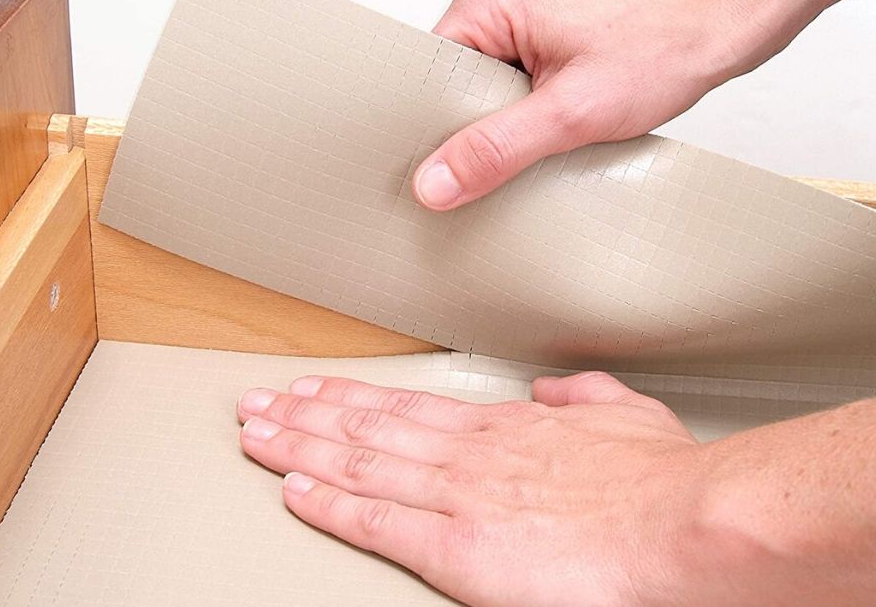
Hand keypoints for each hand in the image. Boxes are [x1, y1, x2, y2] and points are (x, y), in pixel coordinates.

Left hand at [237, 371, 701, 604]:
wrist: (682, 522)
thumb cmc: (662, 478)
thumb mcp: (625, 414)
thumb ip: (582, 395)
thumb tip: (552, 388)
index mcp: (505, 429)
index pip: (408, 407)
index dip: (353, 397)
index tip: (317, 390)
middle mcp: (467, 455)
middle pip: (366, 427)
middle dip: (305, 414)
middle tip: (258, 402)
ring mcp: (456, 497)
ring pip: (357, 463)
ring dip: (298, 446)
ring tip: (255, 432)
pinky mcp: (456, 549)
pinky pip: (374, 522)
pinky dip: (327, 504)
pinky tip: (292, 489)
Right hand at [411, 0, 872, 210]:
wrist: (718, 28)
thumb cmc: (661, 50)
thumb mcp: (570, 114)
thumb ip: (496, 150)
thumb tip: (435, 183)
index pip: (429, 73)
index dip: (437, 124)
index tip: (451, 164)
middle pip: (452, 81)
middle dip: (477, 123)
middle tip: (516, 144)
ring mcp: (518, 9)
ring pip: (480, 85)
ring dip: (505, 118)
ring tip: (543, 126)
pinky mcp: (539, 28)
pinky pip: (506, 78)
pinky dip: (522, 108)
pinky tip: (548, 121)